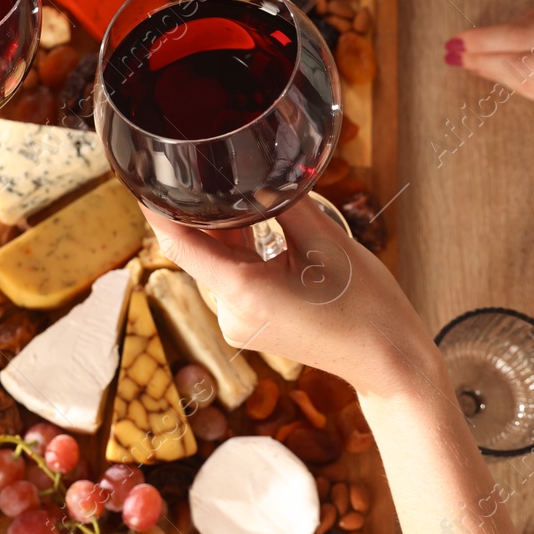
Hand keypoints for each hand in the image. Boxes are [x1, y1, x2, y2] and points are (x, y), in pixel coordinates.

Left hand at [143, 198, 440, 396]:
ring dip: (232, 235)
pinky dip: (245, 257)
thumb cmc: (366, 305)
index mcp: (244, 291)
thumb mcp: (326, 240)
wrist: (389, 360)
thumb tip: (258, 173)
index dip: (157, 212)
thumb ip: (283, 203)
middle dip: (209, 215)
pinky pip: (236, 282)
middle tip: (216, 172)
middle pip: (202, 252)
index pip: (180, 246)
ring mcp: (239, 325)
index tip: (143, 182)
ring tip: (260, 205)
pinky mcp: (251, 328)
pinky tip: (268, 237)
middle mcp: (232, 313)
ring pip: (221, 265)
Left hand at [447, 0, 533, 121]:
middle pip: (520, 68)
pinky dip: (526, 87)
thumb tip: (499, 33)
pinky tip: (508, 76)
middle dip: (483, 62)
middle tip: (455, 56)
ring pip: (531, 88)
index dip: (484, 41)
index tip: (457, 41)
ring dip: (499, 76)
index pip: (522, 37)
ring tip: (474, 64)